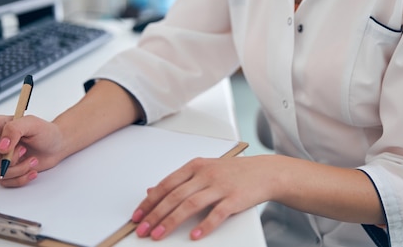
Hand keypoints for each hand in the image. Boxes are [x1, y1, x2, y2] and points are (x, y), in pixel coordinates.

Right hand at [0, 114, 64, 186]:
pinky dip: (20, 179)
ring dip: (16, 169)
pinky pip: (5, 182)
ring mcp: (0, 159)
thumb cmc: (45, 131)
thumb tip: (1, 146)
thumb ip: (14, 129)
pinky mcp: (8, 171)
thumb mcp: (31, 123)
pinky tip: (32, 170)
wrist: (58, 145)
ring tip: (32, 160)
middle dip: (6, 158)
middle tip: (24, 150)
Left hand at [132, 155, 278, 240]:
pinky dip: (204, 225)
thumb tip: (152, 191)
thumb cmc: (233, 173)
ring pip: (190, 205)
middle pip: (174, 196)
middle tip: (142, 230)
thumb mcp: (204, 170)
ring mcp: (220, 186)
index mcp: (196, 165)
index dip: (149, 202)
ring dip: (171, 222)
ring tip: (159, 235)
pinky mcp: (234, 199)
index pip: (166, 184)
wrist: (264, 172)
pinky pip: (216, 214)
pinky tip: (194, 236)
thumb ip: (179, 180)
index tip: (137, 215)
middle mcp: (206, 174)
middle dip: (155, 215)